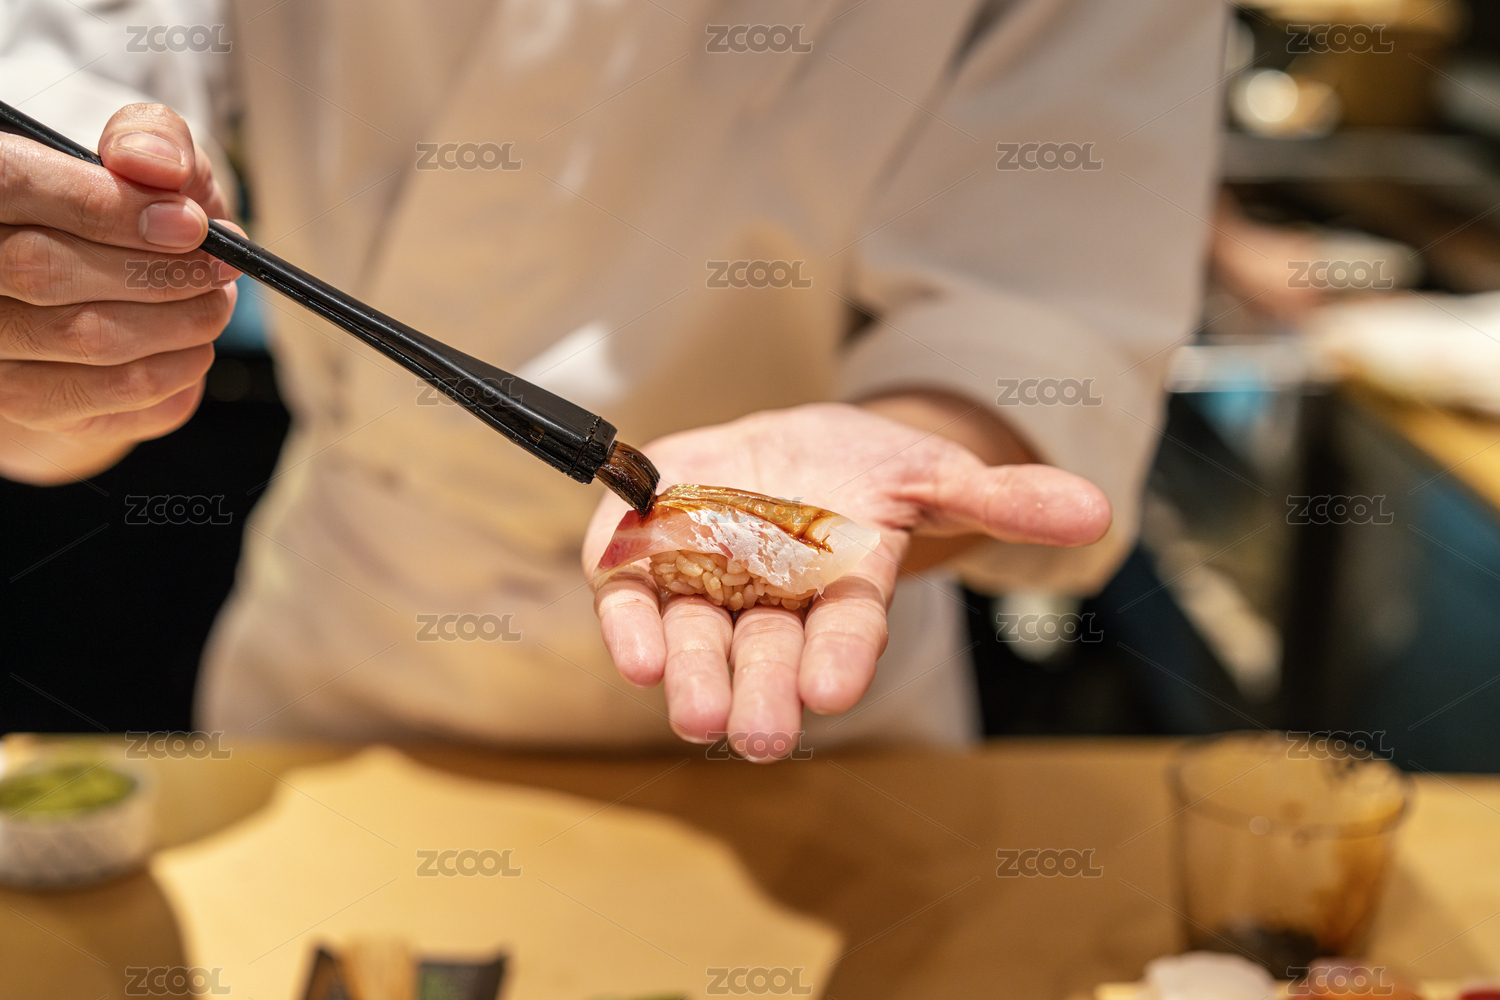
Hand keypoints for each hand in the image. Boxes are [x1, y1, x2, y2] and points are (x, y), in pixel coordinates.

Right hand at [0, 103, 241, 484]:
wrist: (108, 294)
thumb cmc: (127, 215)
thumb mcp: (145, 160)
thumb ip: (150, 138)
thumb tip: (157, 165)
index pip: (13, 185)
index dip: (106, 206)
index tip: (190, 224)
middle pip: (45, 269)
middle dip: (158, 271)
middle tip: (219, 269)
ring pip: (83, 338)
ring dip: (177, 322)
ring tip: (214, 304)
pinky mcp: (23, 404)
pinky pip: (105, 396)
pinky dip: (173, 372)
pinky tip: (194, 349)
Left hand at [582, 400, 1109, 758]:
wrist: (775, 452)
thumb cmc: (857, 475)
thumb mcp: (928, 473)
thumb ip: (997, 497)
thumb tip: (1096, 510)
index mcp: (840, 585)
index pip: (846, 629)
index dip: (841, 657)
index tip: (835, 692)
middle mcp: (771, 600)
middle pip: (767, 652)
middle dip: (763, 693)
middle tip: (760, 735)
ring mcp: (702, 581)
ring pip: (697, 638)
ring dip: (693, 676)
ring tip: (695, 713)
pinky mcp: (642, 559)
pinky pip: (630, 599)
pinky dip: (629, 628)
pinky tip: (637, 656)